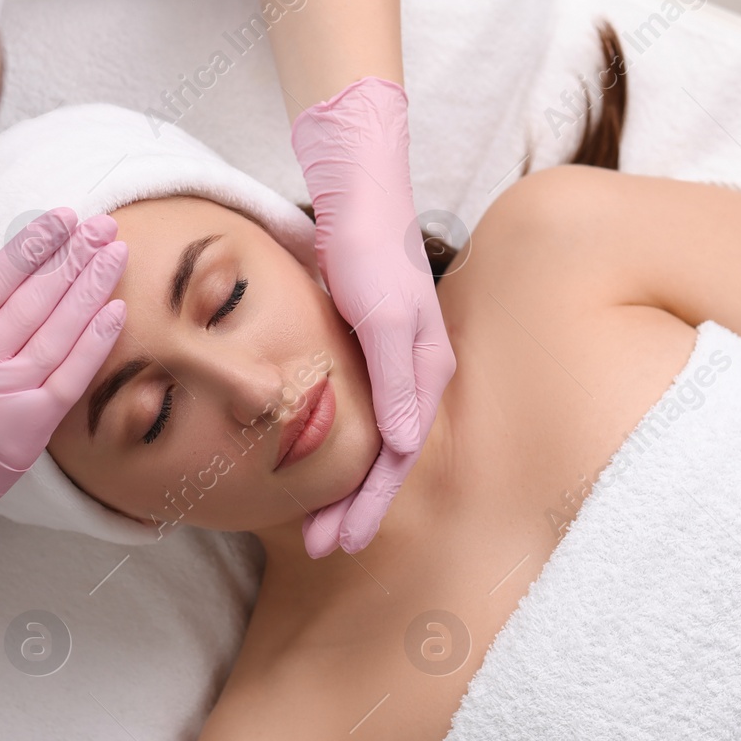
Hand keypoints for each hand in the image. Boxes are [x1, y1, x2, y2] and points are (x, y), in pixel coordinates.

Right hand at [0, 208, 128, 610]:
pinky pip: (69, 377)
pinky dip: (94, 342)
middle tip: (100, 224)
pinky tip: (113, 310)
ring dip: (90, 288)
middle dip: (70, 256)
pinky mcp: (25, 430)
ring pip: (55, 331)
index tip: (61, 218)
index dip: (31, 246)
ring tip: (114, 253)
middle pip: (31, 299)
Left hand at [290, 76, 454, 556]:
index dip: (370, 504)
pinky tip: (316, 458)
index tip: (341, 544)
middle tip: (322, 548)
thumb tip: (403, 448)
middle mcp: (413, 373)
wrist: (358, 192)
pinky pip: (357, 414)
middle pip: (387, 459)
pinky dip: (340, 446)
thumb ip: (395, 382)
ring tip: (315, 521)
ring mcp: (390, 360)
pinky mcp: (365, 345)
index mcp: (424, 372)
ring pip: (371, 440)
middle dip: (357, 508)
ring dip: (346, 484)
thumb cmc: (370, 248)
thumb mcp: (382, 315)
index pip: (398, 458)